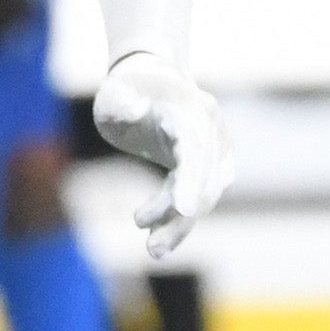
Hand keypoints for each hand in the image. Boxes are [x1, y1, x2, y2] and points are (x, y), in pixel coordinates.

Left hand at [92, 52, 233, 258]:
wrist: (152, 80)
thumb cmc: (129, 88)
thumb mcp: (115, 92)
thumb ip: (122, 102)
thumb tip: (132, 109)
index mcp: (191, 109)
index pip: (197, 148)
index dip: (193, 179)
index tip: (184, 209)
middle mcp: (211, 130)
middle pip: (205, 178)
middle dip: (182, 214)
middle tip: (153, 247)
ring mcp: (214, 149)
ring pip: (205, 194)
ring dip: (180, 224)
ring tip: (152, 250)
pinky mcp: (206, 166)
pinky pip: (198, 196)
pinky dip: (181, 218)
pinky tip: (159, 239)